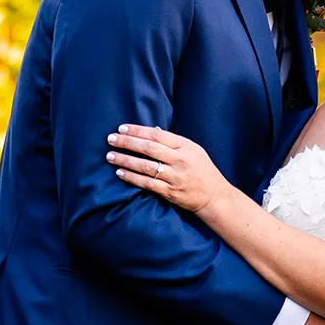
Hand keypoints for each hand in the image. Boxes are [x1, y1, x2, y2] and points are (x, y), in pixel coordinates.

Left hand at [107, 124, 234, 214]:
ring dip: (125, 160)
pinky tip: (120, 173)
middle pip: (149, 149)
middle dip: (127, 143)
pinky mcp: (170, 192)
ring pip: (145, 166)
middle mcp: (180, 161)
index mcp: (185, 147)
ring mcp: (175, 177)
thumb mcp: (193, 150)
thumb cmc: (202, 170)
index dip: (138, 130)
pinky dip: (132, 178)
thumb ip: (173, 141)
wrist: (215, 196)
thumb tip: (153, 130)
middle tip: (111, 139)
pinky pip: (147, 184)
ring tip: (110, 156)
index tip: (122, 128)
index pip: (157, 135)